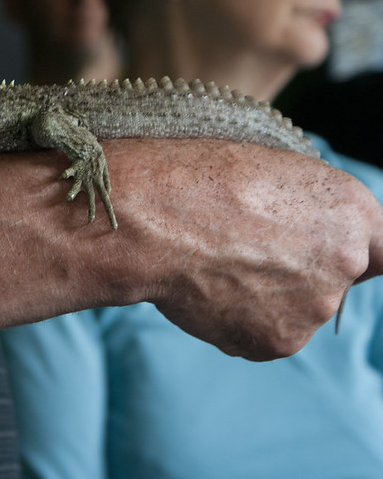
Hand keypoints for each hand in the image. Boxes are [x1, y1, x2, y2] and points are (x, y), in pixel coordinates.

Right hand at [100, 138, 382, 359]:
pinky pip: (261, 334)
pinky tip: (206, 290)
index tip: (329, 255)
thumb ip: (302, 209)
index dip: (352, 252)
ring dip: (261, 298)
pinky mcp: (278, 341)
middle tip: (241, 251)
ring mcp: (313, 308)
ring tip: (212, 267)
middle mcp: (345, 262)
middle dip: (294, 273)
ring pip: (292, 311)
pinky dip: (235, 320)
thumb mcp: (264, 170)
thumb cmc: (195, 178)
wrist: (150, 219)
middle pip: (330, 282)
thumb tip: (297, 237)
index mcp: (349, 208)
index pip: (382, 249)